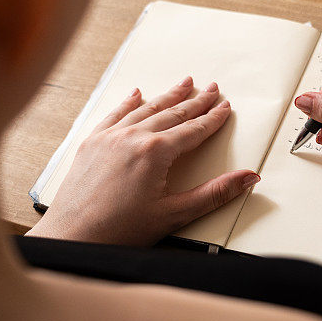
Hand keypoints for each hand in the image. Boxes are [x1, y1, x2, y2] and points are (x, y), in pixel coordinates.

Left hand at [27, 77, 259, 245]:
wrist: (73, 237)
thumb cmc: (119, 230)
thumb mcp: (174, 214)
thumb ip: (215, 193)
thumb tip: (248, 178)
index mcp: (155, 152)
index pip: (193, 130)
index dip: (212, 118)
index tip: (225, 107)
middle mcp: (132, 137)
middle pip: (172, 113)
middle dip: (195, 101)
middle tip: (212, 88)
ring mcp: (109, 137)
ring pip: (145, 109)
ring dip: (167, 96)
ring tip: (183, 83)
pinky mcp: (91, 143)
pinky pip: (114, 114)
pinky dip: (128, 103)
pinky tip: (136, 94)